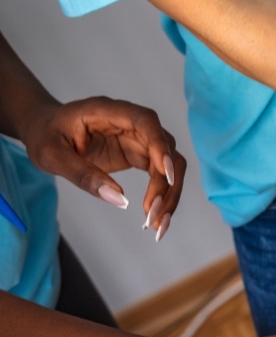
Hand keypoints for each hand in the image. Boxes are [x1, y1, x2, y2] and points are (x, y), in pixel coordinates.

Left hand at [17, 97, 185, 239]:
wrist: (44, 129)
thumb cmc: (45, 135)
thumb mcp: (52, 156)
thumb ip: (83, 175)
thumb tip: (120, 199)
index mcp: (108, 112)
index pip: (147, 122)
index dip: (160, 146)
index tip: (165, 176)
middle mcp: (130, 124)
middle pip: (166, 149)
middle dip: (166, 184)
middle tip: (153, 215)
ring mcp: (138, 140)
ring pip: (170, 165)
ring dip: (169, 194)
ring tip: (156, 224)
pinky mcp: (139, 155)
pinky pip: (160, 175)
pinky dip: (161, 196)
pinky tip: (153, 217)